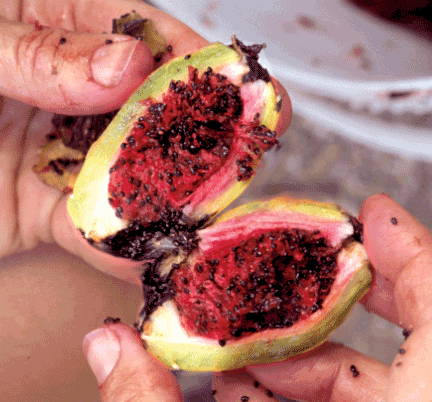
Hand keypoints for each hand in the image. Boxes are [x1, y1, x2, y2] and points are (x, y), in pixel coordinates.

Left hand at [0, 0, 290, 283]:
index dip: (198, 63)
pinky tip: (150, 255)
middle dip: (198, 138)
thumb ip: (38, 49)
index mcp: (53, 23)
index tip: (247, 89)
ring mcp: (61, 150)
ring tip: (209, 216)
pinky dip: (120, 244)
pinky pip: (91, 226)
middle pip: (150, 111)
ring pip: (131, 174)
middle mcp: (69, 88)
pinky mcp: (44, 206)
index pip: (144, 34)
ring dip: (169, 199)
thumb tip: (126, 65)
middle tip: (242, 161)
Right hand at [82, 194, 431, 400]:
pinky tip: (247, 381)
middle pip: (418, 336)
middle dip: (342, 291)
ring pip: (373, 377)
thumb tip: (109, 346)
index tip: (373, 212)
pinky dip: (299, 388)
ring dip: (302, 348)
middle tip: (299, 261)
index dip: (414, 254)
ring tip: (243, 335)